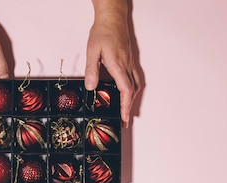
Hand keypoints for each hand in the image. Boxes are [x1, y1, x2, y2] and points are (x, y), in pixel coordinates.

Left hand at [84, 5, 140, 127]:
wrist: (113, 19)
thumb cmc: (103, 32)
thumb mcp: (92, 50)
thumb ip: (92, 70)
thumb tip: (91, 86)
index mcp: (118, 65)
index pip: (125, 90)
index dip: (126, 105)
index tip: (125, 116)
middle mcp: (127, 66)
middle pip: (132, 91)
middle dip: (129, 107)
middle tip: (125, 120)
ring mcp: (130, 64)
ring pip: (135, 86)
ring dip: (132, 99)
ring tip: (126, 110)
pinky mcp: (130, 62)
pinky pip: (135, 79)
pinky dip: (132, 90)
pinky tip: (127, 94)